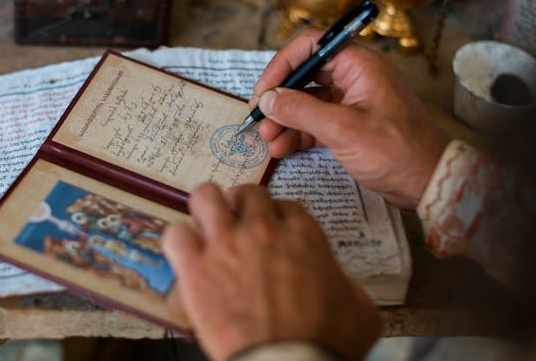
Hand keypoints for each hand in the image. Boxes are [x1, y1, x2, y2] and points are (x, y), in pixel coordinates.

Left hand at [162, 183, 379, 360]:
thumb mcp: (360, 308)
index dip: (277, 216)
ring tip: (208, 225)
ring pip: (206, 197)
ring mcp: (225, 246)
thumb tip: (340, 283)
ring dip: (207, 208)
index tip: (274, 230)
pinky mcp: (196, 270)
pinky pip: (175, 234)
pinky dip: (180, 241)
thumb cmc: (326, 342)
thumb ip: (347, 283)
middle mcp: (262, 230)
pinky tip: (187, 254)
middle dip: (243, 206)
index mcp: (302, 235)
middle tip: (240, 225)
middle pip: (246, 193)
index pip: (284, 204)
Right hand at [251, 30, 448, 208]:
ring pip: (309, 101)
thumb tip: (269, 99)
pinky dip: (299, 132)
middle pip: (306, 75)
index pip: (312, 45)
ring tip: (268, 140)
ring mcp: (354, 102)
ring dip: (286, 119)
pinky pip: (318, 121)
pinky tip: (283, 148)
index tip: (265, 89)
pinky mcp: (352, 125)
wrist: (429, 183)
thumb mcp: (342, 129)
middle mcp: (356, 77)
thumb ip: (300, 111)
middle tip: (260, 118)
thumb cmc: (397, 151)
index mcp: (360, 65)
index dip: (283, 63)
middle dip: (280, 97)